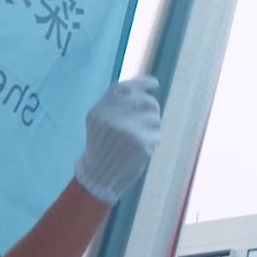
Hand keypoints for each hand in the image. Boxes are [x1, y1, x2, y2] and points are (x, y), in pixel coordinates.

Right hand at [73, 75, 162, 203]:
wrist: (99, 174)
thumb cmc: (102, 145)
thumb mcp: (98, 120)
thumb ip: (115, 103)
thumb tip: (146, 86)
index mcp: (101, 110)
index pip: (125, 88)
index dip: (142, 83)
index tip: (154, 84)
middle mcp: (113, 117)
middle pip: (146, 102)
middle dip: (151, 109)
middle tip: (147, 120)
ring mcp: (127, 130)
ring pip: (155, 118)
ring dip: (153, 127)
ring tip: (140, 138)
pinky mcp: (140, 144)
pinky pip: (157, 135)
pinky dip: (154, 141)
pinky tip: (142, 149)